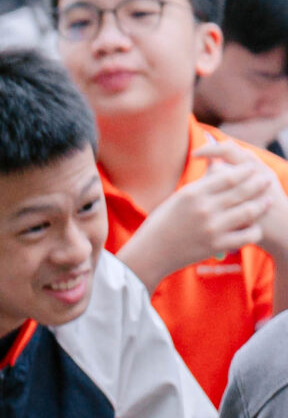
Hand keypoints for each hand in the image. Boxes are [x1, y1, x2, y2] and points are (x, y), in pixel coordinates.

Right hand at [118, 144, 275, 285]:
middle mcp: (203, 209)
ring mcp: (211, 228)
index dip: (245, 171)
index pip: (228, 176)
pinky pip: (246, 235)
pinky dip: (254, 230)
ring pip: (249, 211)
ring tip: (267, 201)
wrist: (149, 254)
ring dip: (261, 205)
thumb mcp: (178, 198)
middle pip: (242, 191)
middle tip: (267, 181)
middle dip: (258, 184)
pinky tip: (254, 227)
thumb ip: (201, 183)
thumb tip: (218, 163)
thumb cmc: (162, 223)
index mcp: (192, 193)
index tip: (252, 169)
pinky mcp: (216, 246)